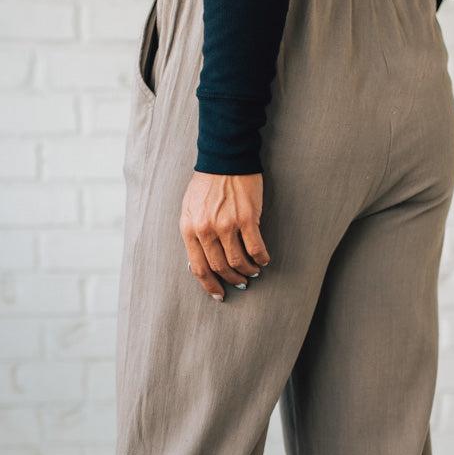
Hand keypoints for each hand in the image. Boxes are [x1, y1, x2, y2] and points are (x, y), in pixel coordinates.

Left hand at [179, 172, 269, 300]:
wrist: (224, 159)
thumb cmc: (206, 184)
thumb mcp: (189, 209)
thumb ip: (193, 234)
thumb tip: (200, 262)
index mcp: (189, 229)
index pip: (199, 267)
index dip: (210, 285)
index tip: (219, 294)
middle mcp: (206, 229)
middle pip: (220, 267)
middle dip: (232, 279)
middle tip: (241, 283)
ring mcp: (227, 225)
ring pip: (238, 261)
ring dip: (247, 271)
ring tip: (253, 272)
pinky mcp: (247, 218)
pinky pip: (256, 248)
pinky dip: (261, 259)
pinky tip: (264, 260)